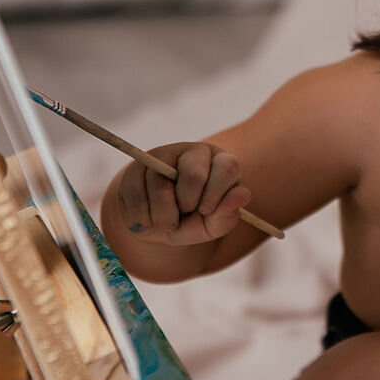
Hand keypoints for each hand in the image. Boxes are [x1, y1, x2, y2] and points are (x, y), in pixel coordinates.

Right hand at [114, 142, 254, 246]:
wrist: (157, 226)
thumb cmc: (193, 222)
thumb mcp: (213, 225)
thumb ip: (228, 213)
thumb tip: (243, 195)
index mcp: (220, 162)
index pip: (227, 167)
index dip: (216, 194)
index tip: (206, 211)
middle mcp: (194, 152)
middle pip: (194, 175)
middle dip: (188, 205)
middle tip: (185, 212)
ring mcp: (163, 156)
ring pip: (160, 187)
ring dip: (163, 217)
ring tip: (167, 220)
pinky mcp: (136, 168)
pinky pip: (136, 195)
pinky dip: (143, 216)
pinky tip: (149, 217)